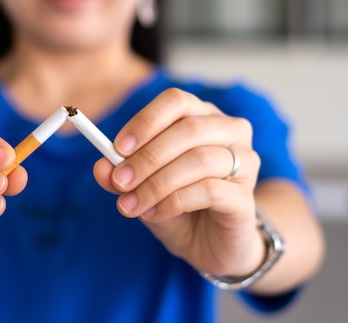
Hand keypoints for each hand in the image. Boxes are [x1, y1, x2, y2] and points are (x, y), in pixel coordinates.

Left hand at [93, 88, 264, 276]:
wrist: (210, 246)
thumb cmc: (179, 207)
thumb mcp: (142, 189)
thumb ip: (121, 175)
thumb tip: (101, 167)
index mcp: (202, 117)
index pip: (176, 101)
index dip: (146, 121)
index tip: (117, 147)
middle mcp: (229, 133)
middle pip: (189, 129)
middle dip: (147, 157)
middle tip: (120, 181)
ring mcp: (244, 163)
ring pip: (199, 160)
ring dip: (157, 183)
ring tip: (132, 205)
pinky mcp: (246, 198)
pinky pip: (209, 190)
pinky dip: (174, 202)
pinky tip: (155, 214)